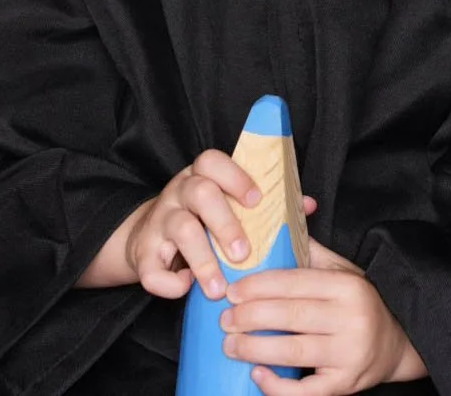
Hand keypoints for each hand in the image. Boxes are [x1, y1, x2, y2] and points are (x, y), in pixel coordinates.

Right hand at [125, 147, 317, 299]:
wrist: (146, 239)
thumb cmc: (201, 221)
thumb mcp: (227, 206)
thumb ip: (266, 205)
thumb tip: (307, 204)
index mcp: (201, 177)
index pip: (212, 161)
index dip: (235, 177)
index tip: (257, 199)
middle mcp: (179, 192)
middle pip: (199, 192)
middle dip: (225, 223)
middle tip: (244, 253)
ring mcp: (159, 220)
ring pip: (179, 229)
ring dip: (203, 260)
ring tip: (219, 288)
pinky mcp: (143, 253)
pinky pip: (151, 268)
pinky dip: (168, 283)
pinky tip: (186, 289)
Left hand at [219, 236, 426, 393]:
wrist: (395, 344)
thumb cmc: (359, 303)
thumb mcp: (342, 272)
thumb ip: (309, 254)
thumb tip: (272, 230)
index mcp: (347, 286)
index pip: (296, 282)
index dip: (260, 286)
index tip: (232, 290)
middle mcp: (350, 318)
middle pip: (291, 316)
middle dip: (251, 317)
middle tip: (224, 318)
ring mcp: (349, 354)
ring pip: (295, 351)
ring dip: (256, 349)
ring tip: (230, 345)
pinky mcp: (345, 385)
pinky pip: (307, 391)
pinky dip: (278, 386)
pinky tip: (257, 375)